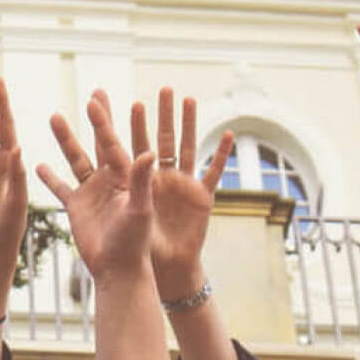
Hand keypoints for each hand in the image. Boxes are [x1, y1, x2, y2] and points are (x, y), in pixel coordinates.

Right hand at [37, 91, 153, 283]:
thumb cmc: (134, 242)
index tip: (95, 99)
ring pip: (75, 159)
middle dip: (95, 119)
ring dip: (65, 139)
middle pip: (99, 143)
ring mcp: (91, 193)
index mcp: (125, 177)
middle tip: (92, 94)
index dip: (104, 121)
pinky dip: (49, 178)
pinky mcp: (77, 208)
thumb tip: (148, 152)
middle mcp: (108, 181)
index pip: (113, 143)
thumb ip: (140, 180)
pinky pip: (60, 188)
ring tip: (54, 116)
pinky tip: (36, 164)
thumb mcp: (139, 208)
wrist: (117, 269)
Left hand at [135, 91, 229, 298]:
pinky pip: (214, 172)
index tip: (131, 102)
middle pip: (161, 140)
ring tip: (188, 100)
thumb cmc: (141, 248)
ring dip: (188, 125)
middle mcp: (159, 179)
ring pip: (187, 148)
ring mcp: (181, 185)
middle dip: (162, 115)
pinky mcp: (201, 197)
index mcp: (138, 183)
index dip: (130, 125)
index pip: (131, 146)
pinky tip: (229, 134)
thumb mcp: (134, 213)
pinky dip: (223, 154)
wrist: (164, 269)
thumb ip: (136, 184)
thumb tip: (141, 155)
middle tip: (163, 90)